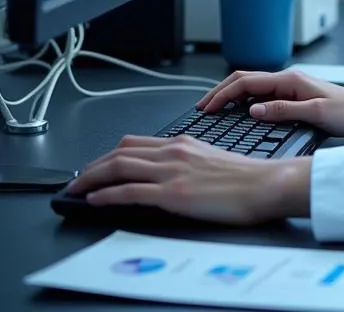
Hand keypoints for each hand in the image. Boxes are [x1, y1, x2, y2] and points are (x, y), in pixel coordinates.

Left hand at [65, 136, 309, 223]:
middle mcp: (174, 152)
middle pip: (120, 152)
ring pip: (118, 167)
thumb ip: (189, 163)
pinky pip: (129, 191)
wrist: (266, 184)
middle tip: (78, 178)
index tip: (98, 165)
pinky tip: (94, 201)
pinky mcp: (172, 194)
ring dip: (91, 178)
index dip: (110, 154)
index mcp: (185, 143)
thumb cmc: (248, 178)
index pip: (136, 143)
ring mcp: (172, 172)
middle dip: (93, 165)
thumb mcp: (213, 160)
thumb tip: (171, 174)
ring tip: (76, 189)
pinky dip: (105, 195)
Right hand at [198, 69, 343, 136]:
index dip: (224, 94)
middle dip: (221, 91)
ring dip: (230, 94)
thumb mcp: (316, 113)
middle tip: (202, 107)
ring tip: (213, 108)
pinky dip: (243, 99)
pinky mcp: (292, 94)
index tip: (207, 108)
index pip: (247, 82)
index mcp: (290, 80)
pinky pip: (261, 93)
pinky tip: (237, 110)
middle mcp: (287, 79)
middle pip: (245, 79)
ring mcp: (289, 86)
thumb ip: (283, 111)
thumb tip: (253, 110)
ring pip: (251, 85)